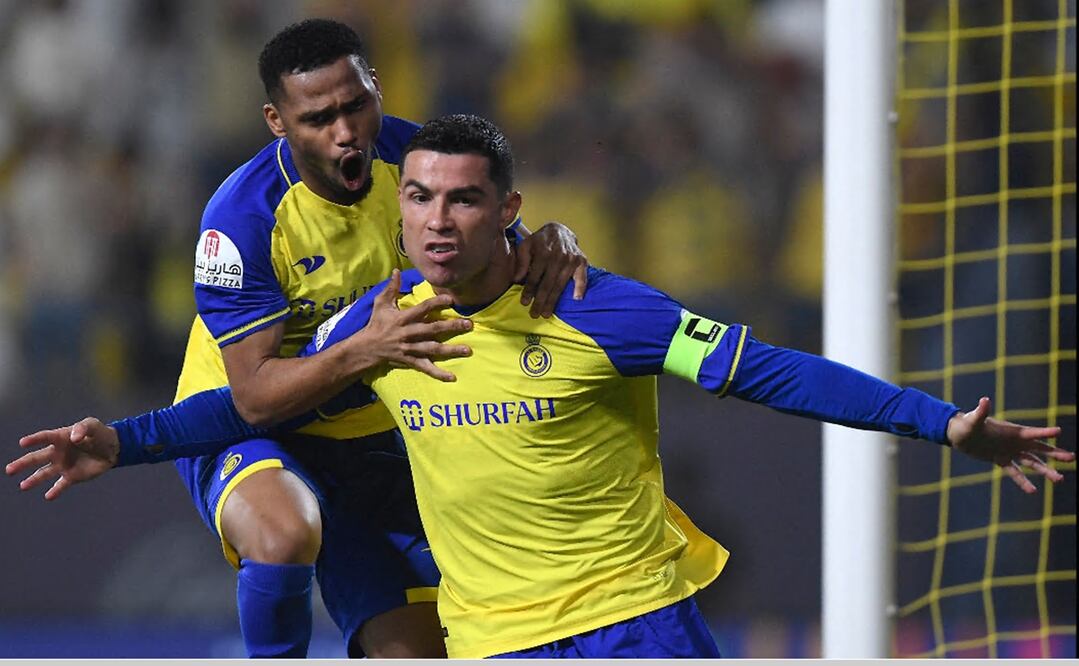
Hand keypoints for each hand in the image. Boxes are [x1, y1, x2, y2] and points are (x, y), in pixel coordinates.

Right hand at [6, 417, 119, 499]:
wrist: (112, 449)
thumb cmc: (99, 434)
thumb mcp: (93, 426)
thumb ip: (83, 428)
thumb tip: (74, 437)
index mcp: (60, 437)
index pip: (45, 438)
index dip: (34, 439)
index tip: (23, 443)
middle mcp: (57, 452)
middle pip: (37, 458)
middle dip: (22, 463)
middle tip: (9, 470)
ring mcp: (63, 465)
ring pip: (44, 473)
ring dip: (33, 480)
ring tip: (23, 486)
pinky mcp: (72, 476)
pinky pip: (61, 485)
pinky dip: (55, 491)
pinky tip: (48, 496)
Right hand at [352, 269, 471, 381]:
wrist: (366, 348)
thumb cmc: (376, 324)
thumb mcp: (381, 304)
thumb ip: (391, 288)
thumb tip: (397, 271)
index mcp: (402, 318)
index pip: (422, 309)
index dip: (436, 303)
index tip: (451, 299)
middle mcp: (408, 333)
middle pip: (432, 330)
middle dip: (451, 327)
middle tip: (469, 324)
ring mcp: (410, 349)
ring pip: (433, 349)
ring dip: (451, 350)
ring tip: (468, 350)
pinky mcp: (410, 361)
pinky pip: (426, 367)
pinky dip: (438, 374)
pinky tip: (452, 377)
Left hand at [513, 222, 587, 317]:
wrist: (560, 230)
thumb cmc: (540, 240)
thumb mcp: (526, 245)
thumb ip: (521, 261)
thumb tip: (517, 279)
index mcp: (543, 253)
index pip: (534, 277)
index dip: (529, 291)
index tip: (524, 303)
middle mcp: (558, 257)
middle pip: (547, 284)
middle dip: (540, 301)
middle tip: (535, 314)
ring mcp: (571, 259)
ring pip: (560, 284)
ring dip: (553, 301)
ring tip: (546, 313)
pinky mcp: (581, 261)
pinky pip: (582, 277)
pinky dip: (580, 287)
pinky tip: (576, 299)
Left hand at [946, 397, 1072, 493]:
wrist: (958, 434)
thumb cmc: (966, 424)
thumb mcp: (973, 419)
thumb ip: (981, 411)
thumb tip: (984, 400)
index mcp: (1011, 431)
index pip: (1032, 432)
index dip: (1044, 432)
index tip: (1059, 431)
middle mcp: (1014, 441)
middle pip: (1039, 449)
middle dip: (1055, 453)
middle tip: (1072, 458)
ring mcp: (1009, 451)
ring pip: (1032, 463)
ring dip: (1045, 470)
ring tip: (1060, 479)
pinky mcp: (1001, 460)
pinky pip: (1015, 472)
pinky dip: (1023, 481)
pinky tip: (1033, 491)